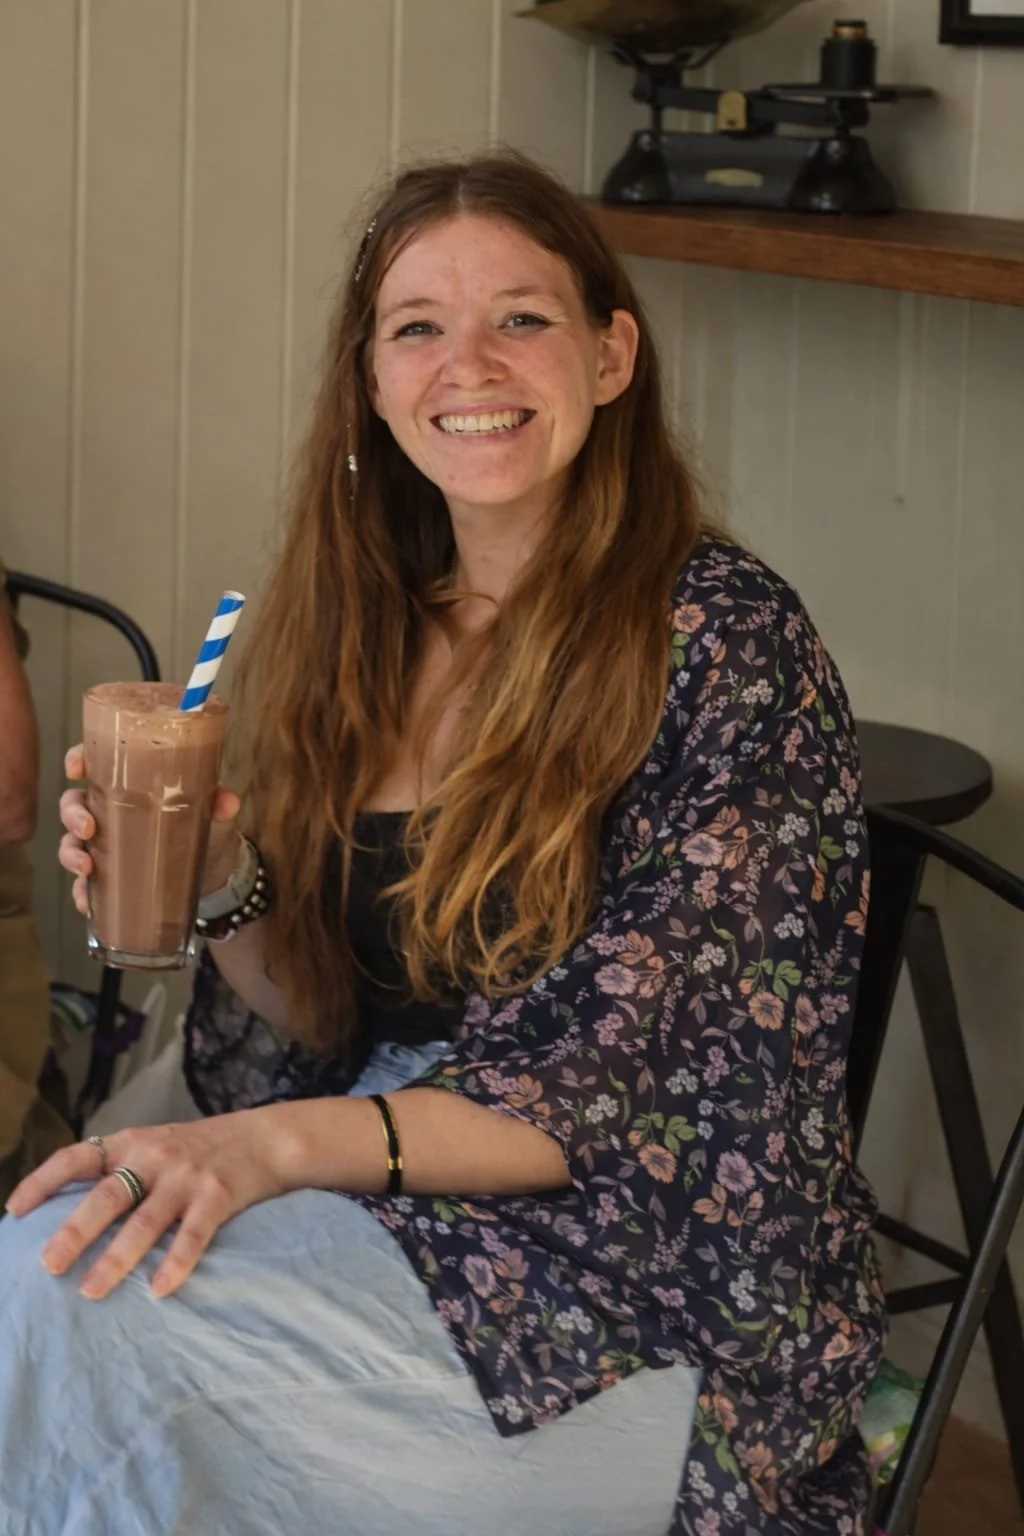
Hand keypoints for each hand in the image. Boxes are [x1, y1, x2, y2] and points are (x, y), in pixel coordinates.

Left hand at [4, 1108, 288, 1298]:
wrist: (265, 1137)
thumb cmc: (199, 1150)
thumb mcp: (154, 1146)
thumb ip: (118, 1171)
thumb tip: (66, 1217)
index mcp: (131, 1143)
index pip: (76, 1157)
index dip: (43, 1182)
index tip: (15, 1211)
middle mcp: (154, 1156)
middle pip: (106, 1195)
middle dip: (75, 1231)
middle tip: (48, 1264)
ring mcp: (187, 1176)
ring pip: (145, 1221)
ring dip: (116, 1258)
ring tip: (92, 1291)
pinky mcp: (218, 1195)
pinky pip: (193, 1234)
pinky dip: (175, 1262)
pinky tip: (158, 1289)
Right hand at [59, 744, 242, 913]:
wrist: (216, 874)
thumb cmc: (207, 829)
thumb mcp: (215, 814)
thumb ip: (219, 804)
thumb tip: (227, 802)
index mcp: (130, 786)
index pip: (95, 764)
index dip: (77, 760)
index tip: (75, 769)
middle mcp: (111, 812)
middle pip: (73, 804)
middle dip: (72, 814)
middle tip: (87, 828)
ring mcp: (106, 846)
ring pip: (71, 843)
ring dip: (70, 854)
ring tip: (86, 868)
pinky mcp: (110, 877)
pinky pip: (85, 884)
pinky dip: (82, 893)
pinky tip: (87, 902)